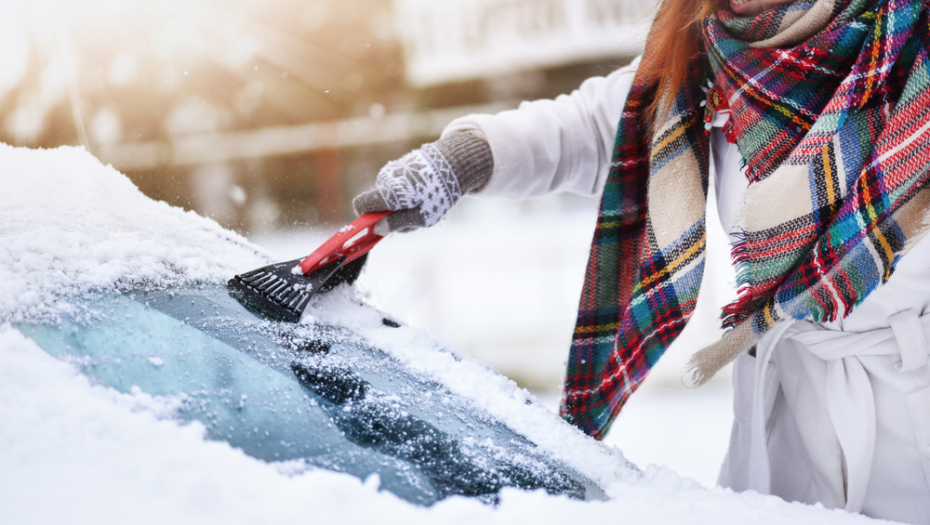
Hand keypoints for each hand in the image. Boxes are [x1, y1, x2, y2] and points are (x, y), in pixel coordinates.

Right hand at [353, 132, 491, 233]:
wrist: (453, 164)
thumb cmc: (438, 194)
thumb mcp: (422, 217)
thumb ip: (397, 223)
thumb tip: (376, 230)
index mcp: (390, 192)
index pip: (361, 204)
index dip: (364, 217)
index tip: (375, 225)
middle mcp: (386, 179)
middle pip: (377, 204)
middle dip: (389, 214)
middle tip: (414, 217)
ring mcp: (391, 170)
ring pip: (387, 196)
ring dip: (400, 204)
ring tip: (423, 202)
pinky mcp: (398, 166)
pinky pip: (395, 186)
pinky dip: (405, 193)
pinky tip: (422, 191)